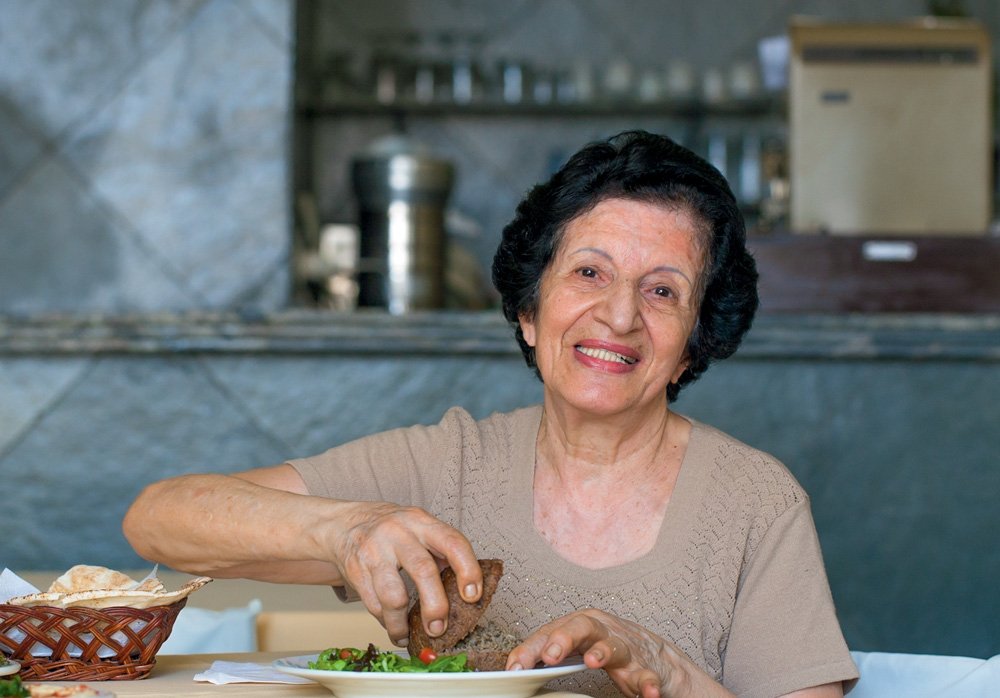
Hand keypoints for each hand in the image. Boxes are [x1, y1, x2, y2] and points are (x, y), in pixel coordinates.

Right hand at [325, 501, 482, 644]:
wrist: (343, 523)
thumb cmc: (390, 528)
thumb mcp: (418, 526)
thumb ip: (440, 550)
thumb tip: (465, 589)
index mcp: (421, 522)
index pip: (453, 543)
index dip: (468, 570)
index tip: (473, 596)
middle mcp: (398, 533)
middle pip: (423, 571)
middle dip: (435, 606)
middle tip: (439, 628)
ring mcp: (374, 551)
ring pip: (393, 596)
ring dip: (403, 624)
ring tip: (410, 635)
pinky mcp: (355, 569)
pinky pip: (374, 605)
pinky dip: (387, 623)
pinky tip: (394, 628)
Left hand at [506, 609, 692, 697]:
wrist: (660, 660)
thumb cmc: (613, 648)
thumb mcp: (579, 646)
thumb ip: (551, 654)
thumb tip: (516, 667)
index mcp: (581, 625)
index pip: (550, 631)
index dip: (531, 649)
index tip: (515, 666)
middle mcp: (603, 631)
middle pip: (582, 625)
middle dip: (564, 638)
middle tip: (550, 655)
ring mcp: (626, 648)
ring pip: (614, 645)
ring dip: (603, 652)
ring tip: (592, 661)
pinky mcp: (647, 668)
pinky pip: (647, 675)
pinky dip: (647, 683)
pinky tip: (646, 694)